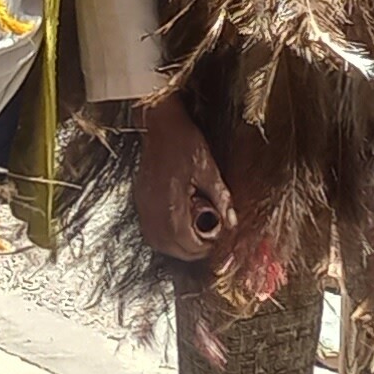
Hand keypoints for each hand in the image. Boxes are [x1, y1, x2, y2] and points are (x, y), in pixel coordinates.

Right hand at [132, 90, 232, 263]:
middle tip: (207, 240)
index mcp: (171, 203)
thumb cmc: (182, 141)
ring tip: (194, 234)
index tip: (215, 241)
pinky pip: (150, 228)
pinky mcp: (142, 199)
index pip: (185, 242)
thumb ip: (220, 197)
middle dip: (190, 249)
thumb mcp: (208, 168)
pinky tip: (179, 224)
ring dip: (176, 245)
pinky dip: (165, 234)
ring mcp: (144, 204)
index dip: (203, 247)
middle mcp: (153, 208)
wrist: (159, 123)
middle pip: (169, 247)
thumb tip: (231, 220)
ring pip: (157, 241)